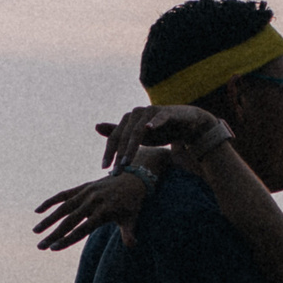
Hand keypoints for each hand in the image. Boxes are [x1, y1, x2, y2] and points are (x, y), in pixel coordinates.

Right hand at [34, 170, 151, 250]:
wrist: (134, 177)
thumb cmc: (132, 203)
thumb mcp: (132, 218)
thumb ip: (129, 232)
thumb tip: (132, 246)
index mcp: (104, 211)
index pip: (82, 229)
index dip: (67, 239)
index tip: (54, 248)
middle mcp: (92, 201)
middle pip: (69, 221)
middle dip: (53, 234)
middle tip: (40, 246)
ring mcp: (86, 193)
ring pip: (63, 208)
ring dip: (48, 220)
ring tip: (36, 231)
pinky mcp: (83, 187)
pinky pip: (63, 194)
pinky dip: (51, 201)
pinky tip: (38, 210)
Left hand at [97, 104, 226, 171]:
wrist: (186, 124)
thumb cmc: (160, 130)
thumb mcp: (138, 136)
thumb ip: (119, 132)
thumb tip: (96, 126)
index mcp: (128, 119)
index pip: (115, 137)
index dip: (108, 152)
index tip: (104, 168)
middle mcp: (137, 113)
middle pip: (124, 135)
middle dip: (120, 154)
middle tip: (118, 171)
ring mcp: (152, 111)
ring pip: (138, 129)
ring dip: (131, 146)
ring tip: (127, 162)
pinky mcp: (167, 112)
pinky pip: (160, 117)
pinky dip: (154, 122)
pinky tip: (150, 128)